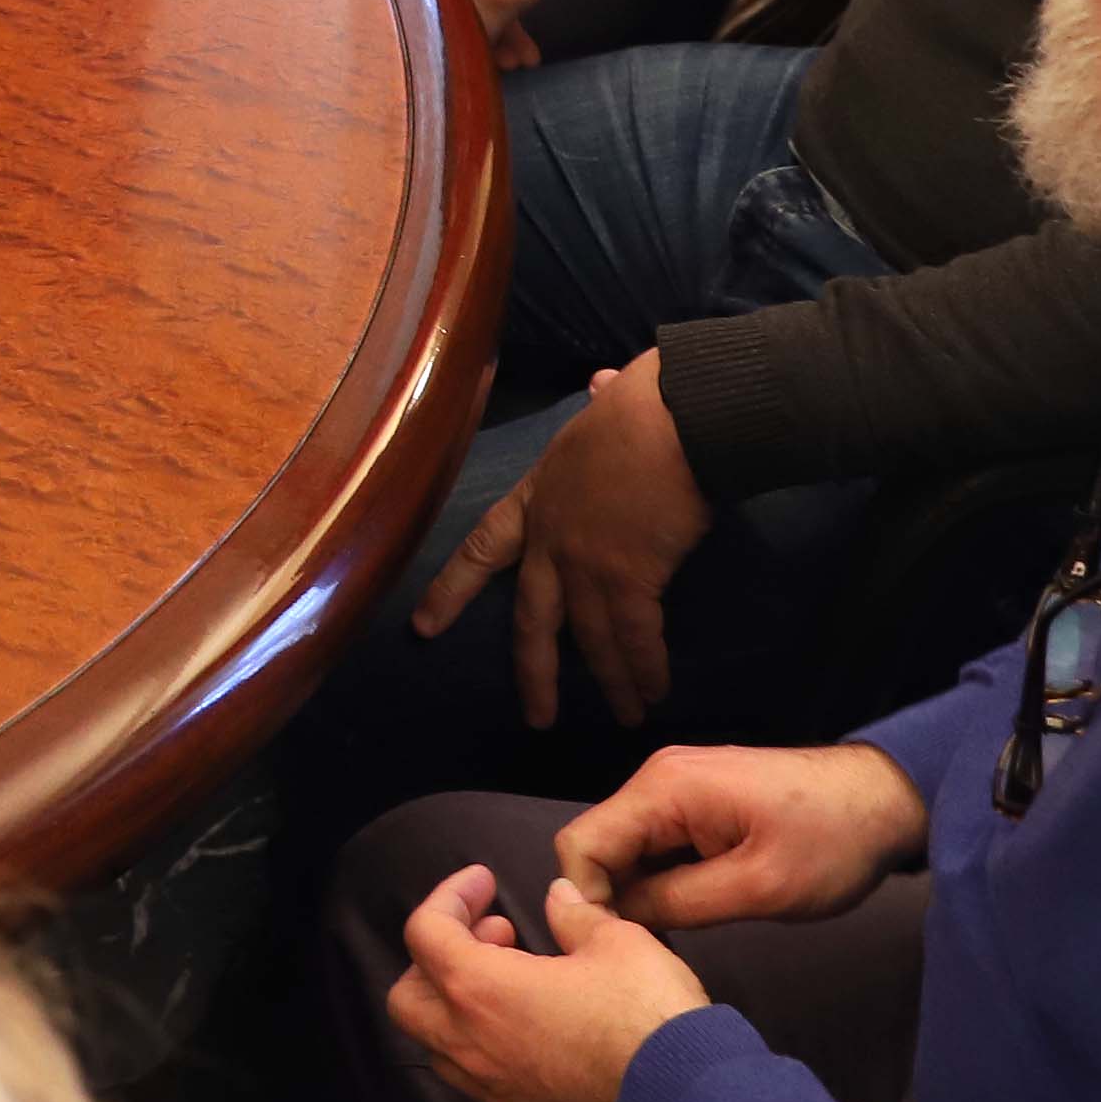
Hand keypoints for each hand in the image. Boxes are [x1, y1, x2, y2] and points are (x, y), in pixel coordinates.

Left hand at [385, 863, 704, 1101]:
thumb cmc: (648, 1016)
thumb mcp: (618, 941)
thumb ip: (575, 915)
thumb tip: (558, 898)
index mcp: (479, 990)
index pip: (424, 933)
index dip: (448, 897)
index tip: (484, 883)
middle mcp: (470, 1044)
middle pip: (408, 997)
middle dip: (436, 958)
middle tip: (494, 936)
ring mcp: (493, 1088)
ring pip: (438, 1044)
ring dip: (458, 1005)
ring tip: (515, 979)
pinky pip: (478, 1077)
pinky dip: (487, 1044)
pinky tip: (536, 1027)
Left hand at [408, 353, 713, 727]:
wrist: (677, 418)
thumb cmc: (646, 406)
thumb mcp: (603, 405)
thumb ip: (596, 404)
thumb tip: (600, 384)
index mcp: (536, 498)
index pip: (481, 548)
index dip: (453, 590)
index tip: (423, 627)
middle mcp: (551, 540)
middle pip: (533, 620)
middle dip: (535, 673)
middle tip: (537, 717)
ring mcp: (586, 564)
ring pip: (592, 639)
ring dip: (612, 682)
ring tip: (628, 716)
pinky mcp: (629, 579)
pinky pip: (634, 637)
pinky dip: (646, 667)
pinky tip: (654, 691)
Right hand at [444, 0, 583, 68]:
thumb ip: (479, 30)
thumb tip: (456, 57)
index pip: (428, 21)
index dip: (454, 51)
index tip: (479, 74)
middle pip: (451, 14)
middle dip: (484, 46)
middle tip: (512, 69)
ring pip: (473, 4)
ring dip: (500, 33)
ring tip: (526, 60)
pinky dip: (503, 12)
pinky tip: (524, 39)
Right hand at [555, 744, 929, 931]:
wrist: (889, 798)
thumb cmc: (832, 842)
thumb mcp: (757, 888)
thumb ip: (677, 903)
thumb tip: (614, 920)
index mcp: (665, 789)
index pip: (580, 845)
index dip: (588, 900)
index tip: (621, 944)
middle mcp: (658, 778)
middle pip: (599, 845)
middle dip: (615, 897)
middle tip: (658, 945)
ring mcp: (677, 784)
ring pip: (626, 846)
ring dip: (642, 889)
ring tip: (682, 929)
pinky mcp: (697, 797)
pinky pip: (656, 840)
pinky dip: (664, 875)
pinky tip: (698, 902)